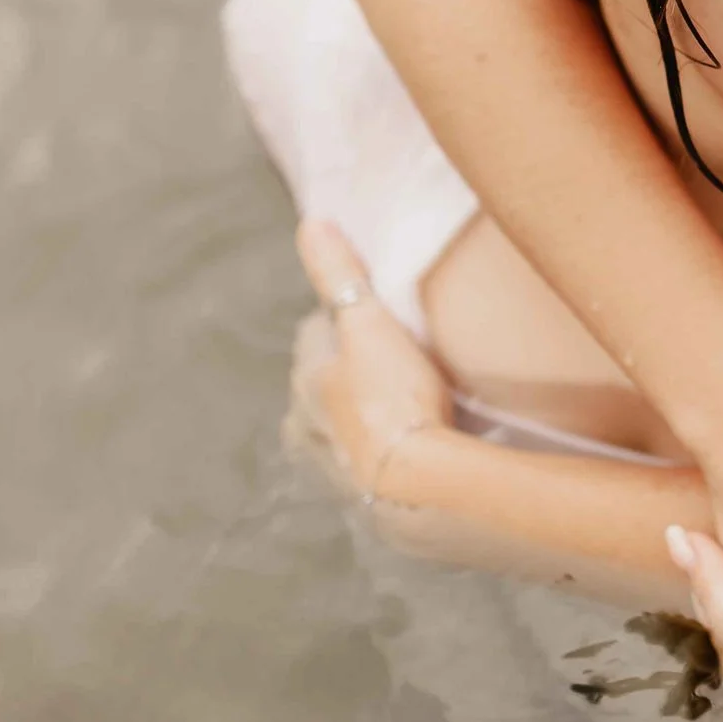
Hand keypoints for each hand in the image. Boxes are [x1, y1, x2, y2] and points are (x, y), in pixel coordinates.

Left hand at [284, 219, 452, 501]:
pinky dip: (377, 454)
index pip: (314, 336)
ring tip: (396, 407)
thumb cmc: (394, 397)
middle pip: (320, 386)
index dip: (341, 321)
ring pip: (337, 428)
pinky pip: (363, 465)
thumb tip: (311, 222)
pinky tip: (404, 452)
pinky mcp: (359, 499)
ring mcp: (330, 466)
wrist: (418, 484)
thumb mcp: (371, 324)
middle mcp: (305, 425)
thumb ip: (342, 276)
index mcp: (305, 379)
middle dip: (344, 373)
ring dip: (357, 417)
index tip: (369, 315)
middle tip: (386, 360)